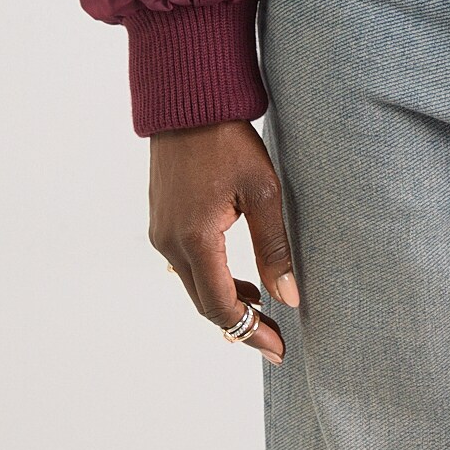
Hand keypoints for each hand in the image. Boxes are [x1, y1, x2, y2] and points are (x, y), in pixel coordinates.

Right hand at [150, 120, 297, 364]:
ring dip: (225, 299)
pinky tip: (236, 274)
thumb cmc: (228, 140)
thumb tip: (288, 296)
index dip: (250, 332)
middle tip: (274, 336)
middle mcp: (170, 242)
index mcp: (195, 239)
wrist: (187, 101)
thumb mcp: (262, 190)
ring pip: (193, 284)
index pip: (221, 306)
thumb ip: (274, 247)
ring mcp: (161, 231)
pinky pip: (185, 264)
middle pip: (204, 302)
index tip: (278, 348)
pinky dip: (210, 277)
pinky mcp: (161, 219)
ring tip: (261, 305)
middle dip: (239, 323)